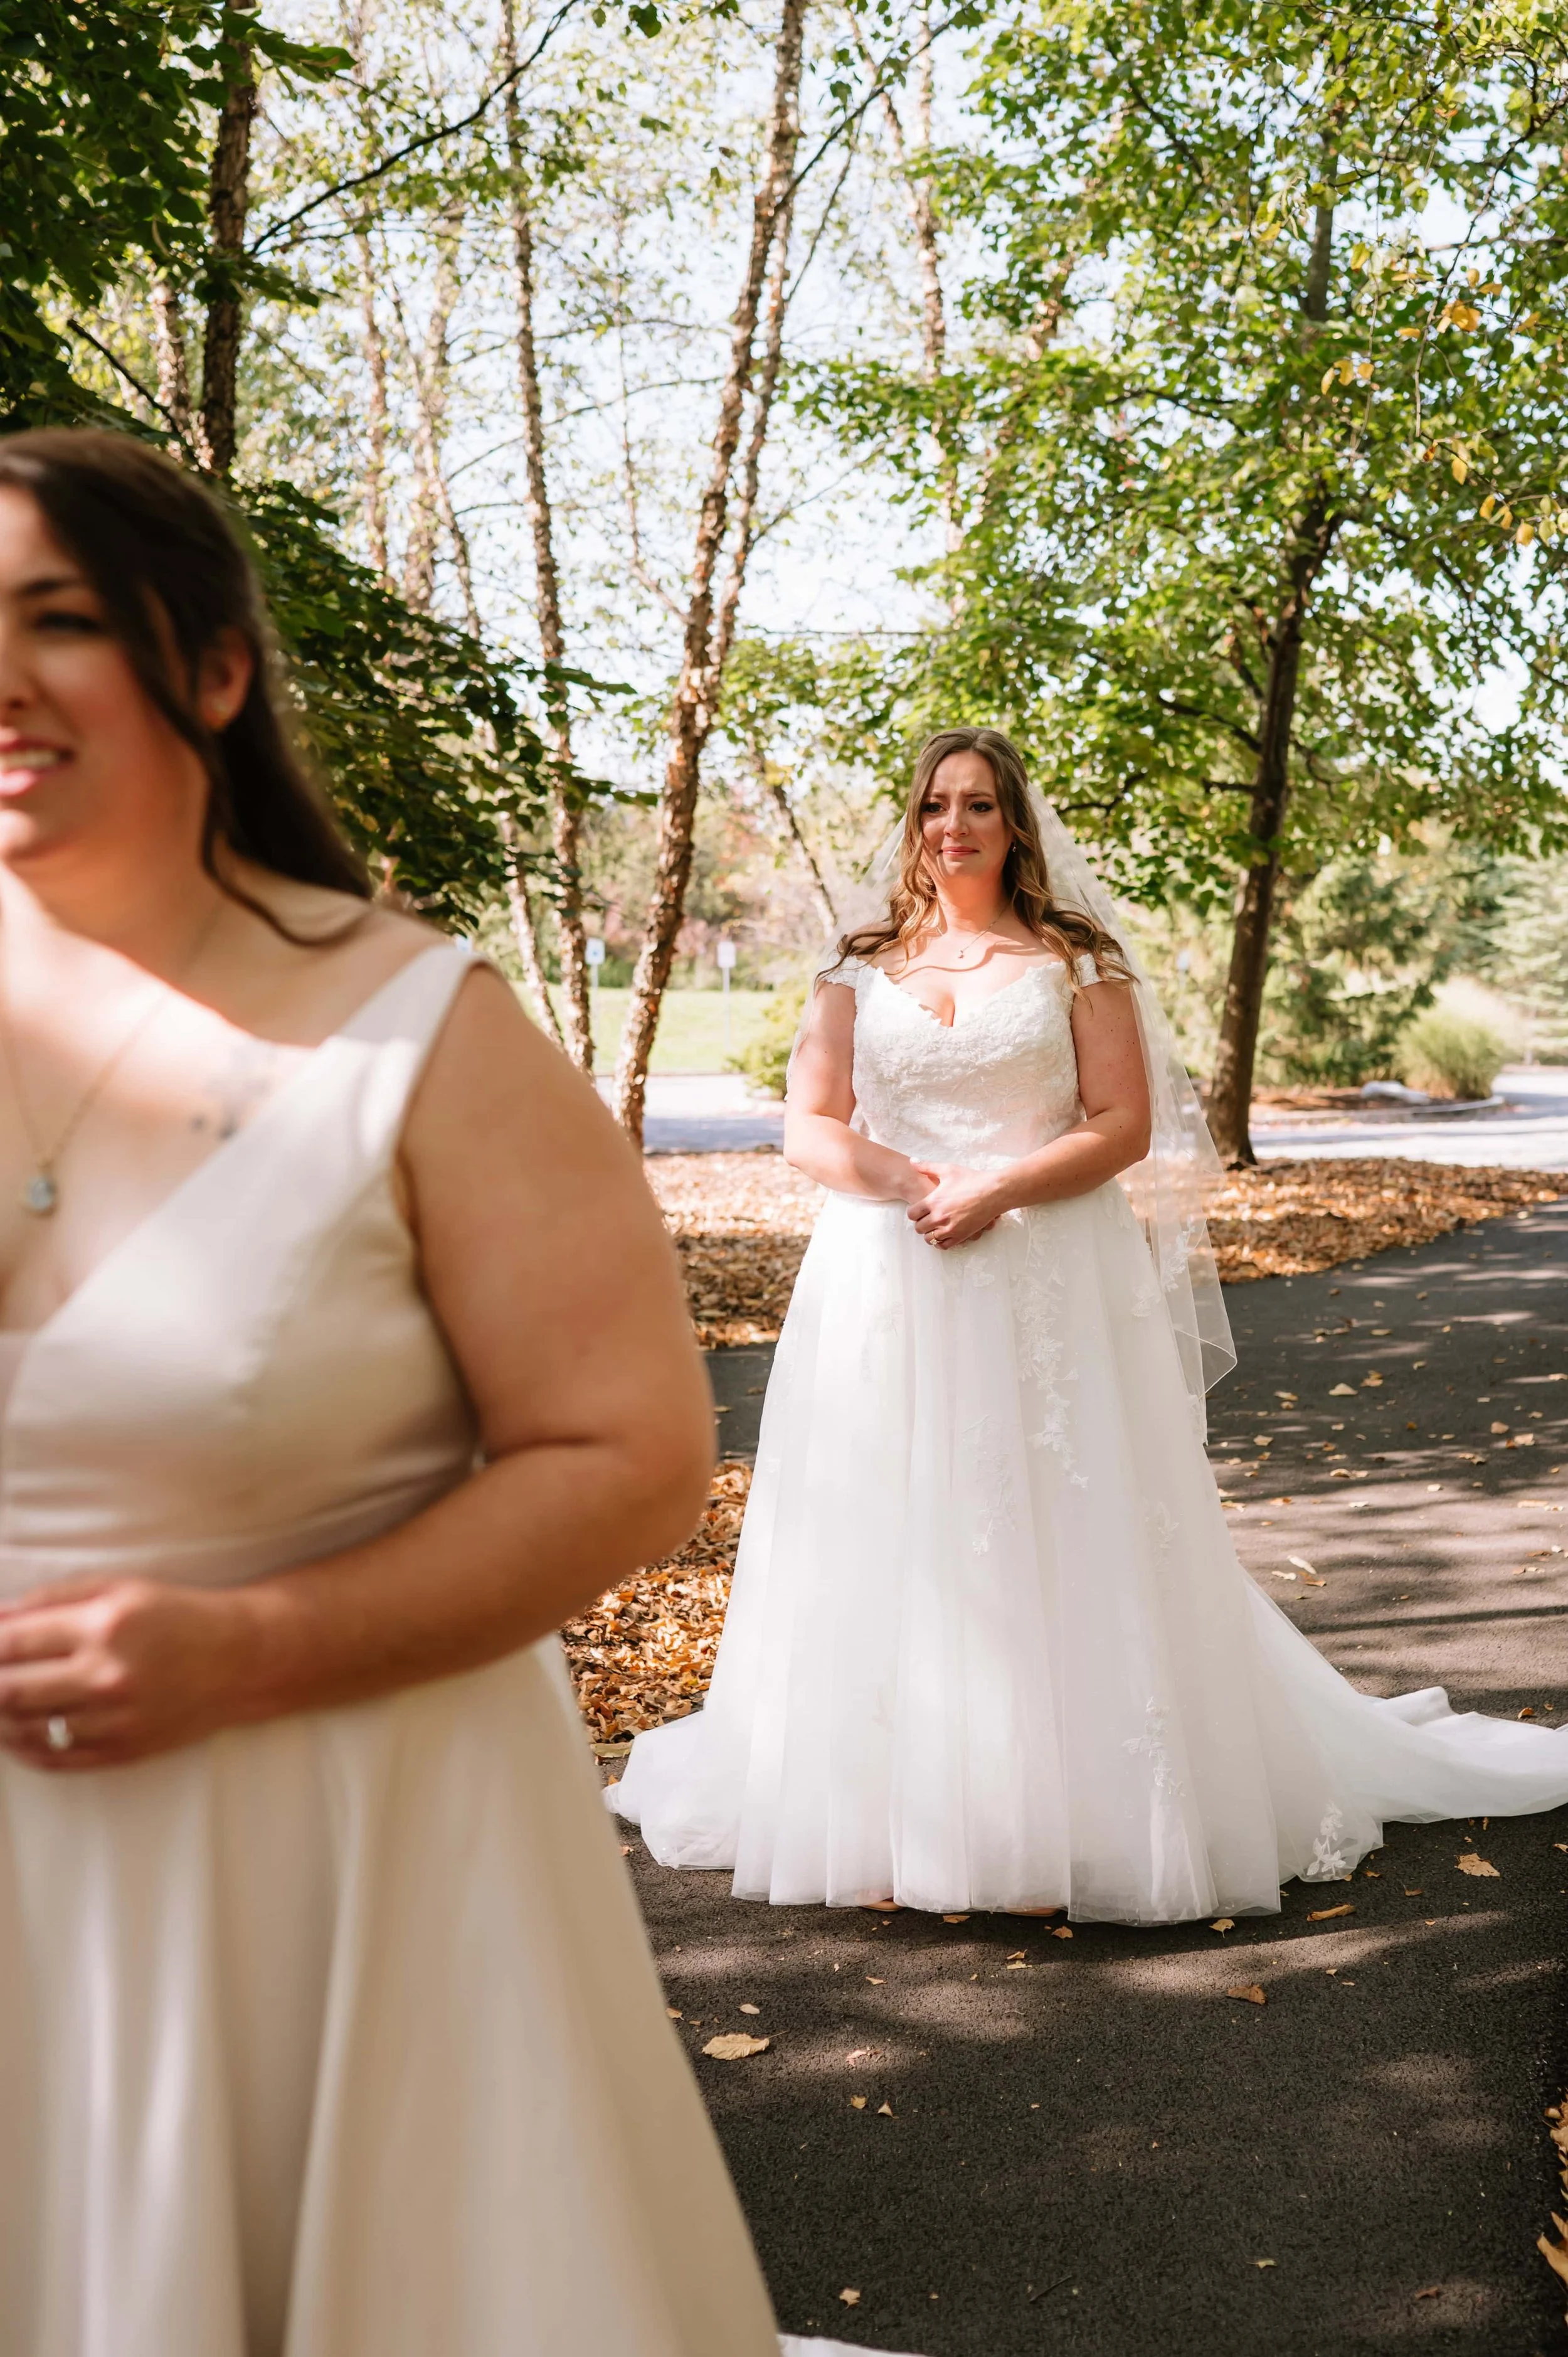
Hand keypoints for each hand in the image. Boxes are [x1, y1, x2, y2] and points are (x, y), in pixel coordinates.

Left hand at [0, 1577, 250, 1770]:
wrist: (238, 1660)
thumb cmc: (175, 1616)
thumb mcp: (119, 1588)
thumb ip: (53, 1599)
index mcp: (105, 1626)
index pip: (11, 1642)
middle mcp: (107, 1675)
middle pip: (8, 1690)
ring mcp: (114, 1719)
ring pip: (24, 1729)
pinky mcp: (122, 1751)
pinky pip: (53, 1758)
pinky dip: (22, 1748)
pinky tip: (14, 1732)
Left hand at [906, 1163, 1005, 1248]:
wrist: (994, 1192)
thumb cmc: (971, 1179)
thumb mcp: (948, 1170)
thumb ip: (927, 1166)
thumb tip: (912, 1161)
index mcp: (933, 1201)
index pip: (912, 1214)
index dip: (913, 1212)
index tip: (919, 1209)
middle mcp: (939, 1217)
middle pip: (919, 1228)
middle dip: (921, 1223)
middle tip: (926, 1218)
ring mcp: (950, 1228)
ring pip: (929, 1238)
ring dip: (930, 1233)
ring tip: (934, 1226)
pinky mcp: (961, 1235)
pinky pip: (943, 1245)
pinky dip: (940, 1242)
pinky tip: (943, 1234)